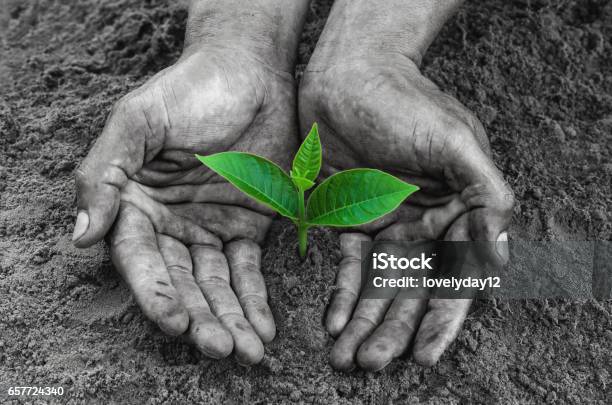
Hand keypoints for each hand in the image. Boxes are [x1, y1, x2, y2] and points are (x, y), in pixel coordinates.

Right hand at [72, 43, 296, 363]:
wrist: (248, 72)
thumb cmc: (189, 90)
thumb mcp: (139, 121)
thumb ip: (105, 175)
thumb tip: (81, 237)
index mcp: (134, 204)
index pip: (140, 260)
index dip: (158, 294)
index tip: (177, 323)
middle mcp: (169, 224)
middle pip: (181, 283)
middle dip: (200, 319)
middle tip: (221, 350)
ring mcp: (208, 229)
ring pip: (216, 286)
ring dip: (230, 320)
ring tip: (248, 352)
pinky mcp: (247, 227)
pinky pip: (248, 272)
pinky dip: (255, 301)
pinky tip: (263, 329)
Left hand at [300, 54, 513, 369]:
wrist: (349, 75)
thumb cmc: (407, 103)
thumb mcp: (456, 141)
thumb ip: (485, 195)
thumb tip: (502, 254)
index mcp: (457, 213)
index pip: (454, 277)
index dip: (441, 319)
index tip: (424, 355)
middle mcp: (425, 226)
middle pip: (412, 291)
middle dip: (393, 329)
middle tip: (373, 362)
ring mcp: (386, 226)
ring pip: (378, 286)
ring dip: (364, 323)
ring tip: (348, 357)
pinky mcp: (349, 221)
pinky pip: (346, 267)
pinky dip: (341, 295)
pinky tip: (333, 323)